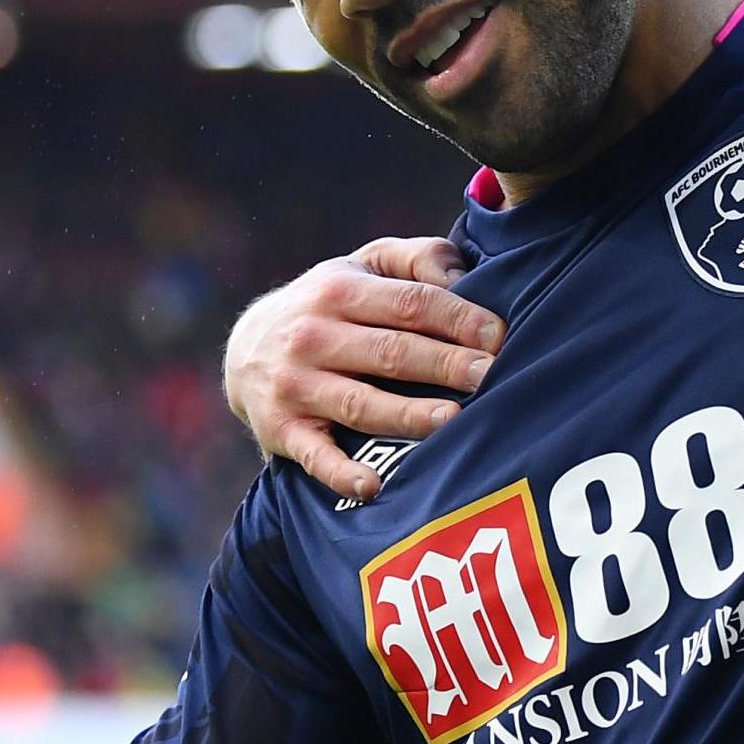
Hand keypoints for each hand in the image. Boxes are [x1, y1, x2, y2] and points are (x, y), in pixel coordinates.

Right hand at [223, 237, 503, 500]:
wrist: (243, 349)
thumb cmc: (331, 304)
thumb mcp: (365, 265)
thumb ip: (417, 258)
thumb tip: (465, 278)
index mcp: (340, 290)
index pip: (411, 303)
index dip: (459, 318)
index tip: (499, 337)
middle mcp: (313, 336)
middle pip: (392, 352)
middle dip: (446, 364)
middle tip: (493, 377)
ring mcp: (296, 386)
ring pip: (361, 403)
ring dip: (408, 414)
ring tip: (454, 420)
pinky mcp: (283, 430)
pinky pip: (315, 456)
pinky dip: (341, 473)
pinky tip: (374, 485)